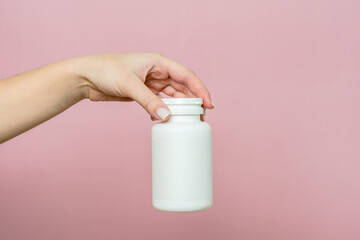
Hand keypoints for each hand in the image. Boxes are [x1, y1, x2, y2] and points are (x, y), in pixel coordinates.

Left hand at [72, 53, 213, 120]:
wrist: (86, 77)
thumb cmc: (105, 70)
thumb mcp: (129, 85)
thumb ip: (149, 101)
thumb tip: (167, 117)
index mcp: (158, 62)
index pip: (186, 75)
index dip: (200, 89)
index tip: (208, 104)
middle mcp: (157, 71)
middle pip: (183, 87)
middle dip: (193, 101)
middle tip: (200, 117)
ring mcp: (151, 83)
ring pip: (172, 96)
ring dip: (180, 108)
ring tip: (187, 121)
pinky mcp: (143, 93)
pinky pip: (160, 102)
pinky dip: (165, 110)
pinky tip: (166, 118)